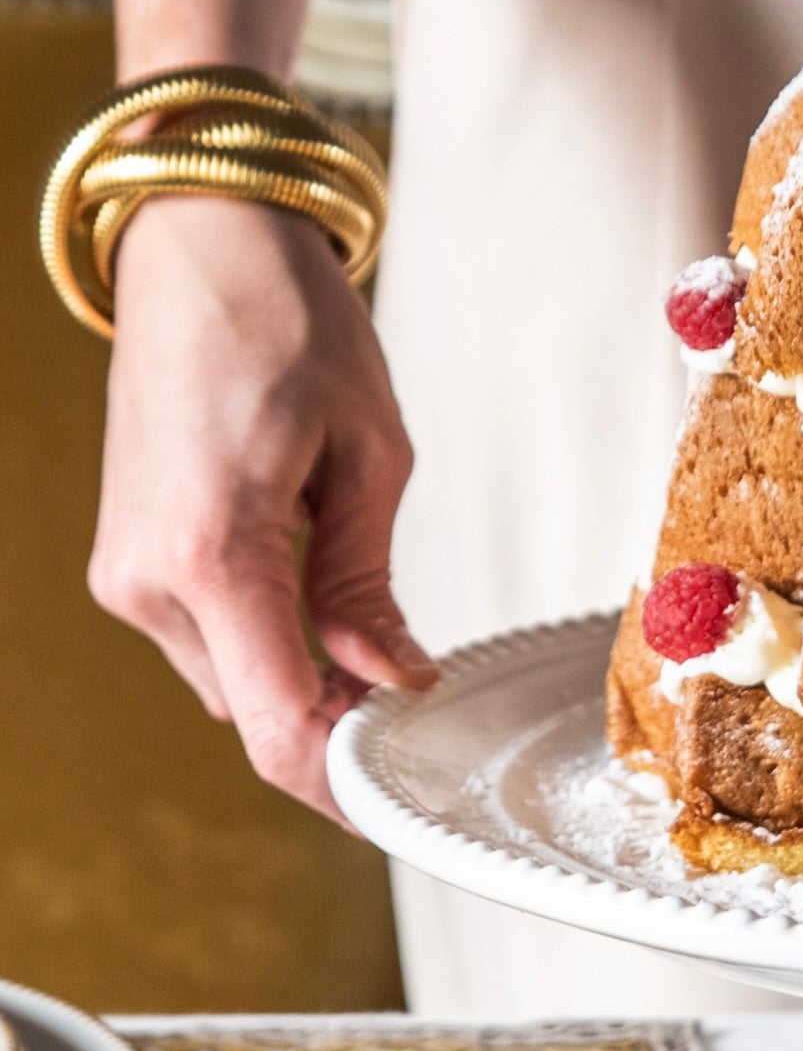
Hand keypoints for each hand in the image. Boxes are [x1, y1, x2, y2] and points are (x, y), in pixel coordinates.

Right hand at [87, 198, 435, 818]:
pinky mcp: (131, 557)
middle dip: (336, 730)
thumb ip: (368, 583)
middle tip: (427, 720)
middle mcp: (147, 581)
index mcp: (210, 556)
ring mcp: (127, 573)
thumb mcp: (370, 454)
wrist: (200, 248)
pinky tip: (329, 614)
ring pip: (233, 679)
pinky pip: (210, 635)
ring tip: (388, 654)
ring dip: (303, 684)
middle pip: (254, 713)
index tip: (405, 802)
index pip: (273, 725)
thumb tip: (393, 681)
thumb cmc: (291, 327)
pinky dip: (270, 643)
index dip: (341, 783)